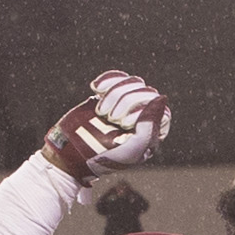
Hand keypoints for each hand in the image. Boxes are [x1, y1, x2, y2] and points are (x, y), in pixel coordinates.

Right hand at [41, 70, 170, 183]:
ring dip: (114, 93)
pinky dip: (106, 80)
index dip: (139, 108)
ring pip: (132, 82)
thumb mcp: (131, 150)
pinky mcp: (110, 95)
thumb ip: (149, 128)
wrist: (73, 154)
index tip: (122, 124)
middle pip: (145, 90)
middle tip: (109, 119)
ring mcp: (127, 104)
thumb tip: (161, 98)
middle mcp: (143, 116)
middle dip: (124, 101)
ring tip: (101, 112)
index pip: (157, 105)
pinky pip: (117, 77)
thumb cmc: (105, 157)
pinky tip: (96, 88)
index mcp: (153, 131)